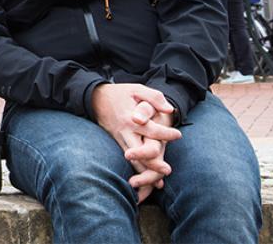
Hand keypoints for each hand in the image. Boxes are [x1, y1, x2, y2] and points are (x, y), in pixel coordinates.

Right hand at [91, 84, 181, 200]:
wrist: (94, 98)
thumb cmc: (119, 93)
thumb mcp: (137, 89)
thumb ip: (154, 98)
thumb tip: (170, 109)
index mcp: (131, 118)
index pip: (152, 130)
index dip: (166, 134)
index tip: (178, 135)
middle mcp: (125, 131)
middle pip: (140, 151)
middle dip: (154, 162)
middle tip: (168, 170)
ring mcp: (119, 138)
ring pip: (132, 159)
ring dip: (145, 172)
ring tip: (159, 182)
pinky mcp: (116, 142)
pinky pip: (127, 159)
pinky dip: (137, 169)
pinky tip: (146, 180)